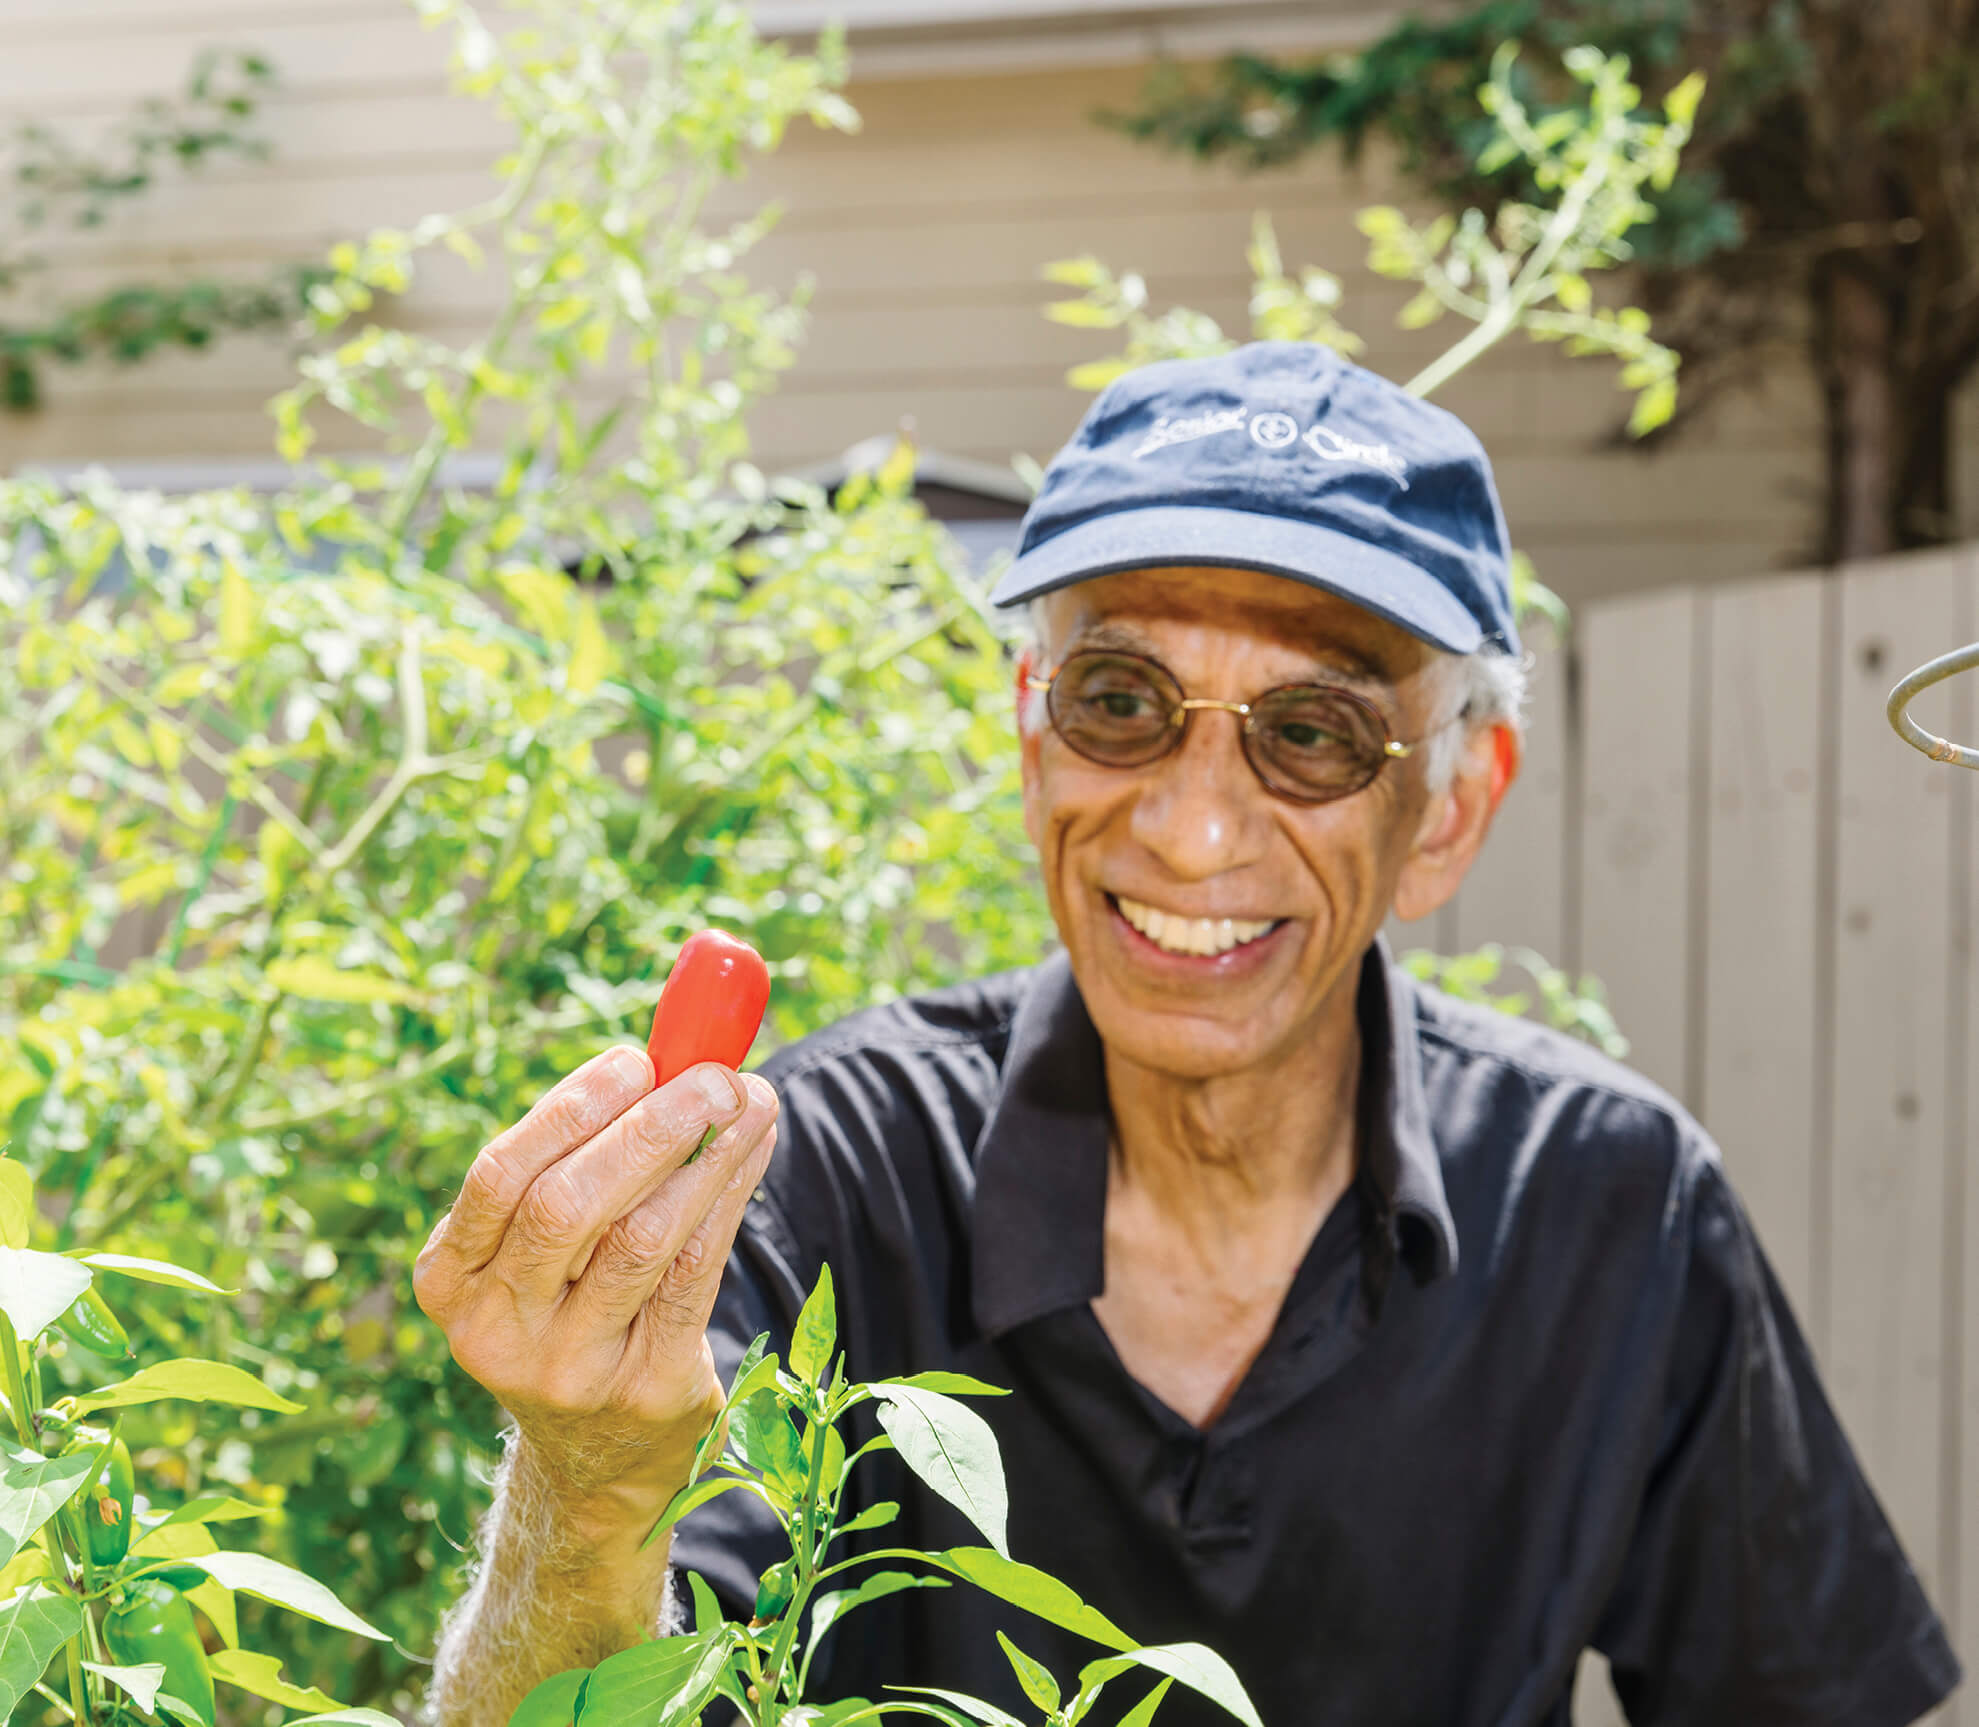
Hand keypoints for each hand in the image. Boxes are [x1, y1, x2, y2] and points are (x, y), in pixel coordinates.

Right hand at [414, 1046, 779, 1535]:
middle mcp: (496, 1331)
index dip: (570, 1111)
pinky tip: (754, 1151)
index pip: (499, 1179)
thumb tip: (673, 1051)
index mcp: (451, 1281)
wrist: (598, 1455)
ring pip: (643, 1242)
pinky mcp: (644, 1390)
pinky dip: (730, 1198)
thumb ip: (581, 1159)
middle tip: (714, 1075)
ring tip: (752, 1100)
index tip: (635, 1058)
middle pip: (568, 1209)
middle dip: (649, 1129)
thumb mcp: (542, 1251)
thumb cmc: (574, 1307)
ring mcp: (569, 1370)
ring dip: (708, 1157)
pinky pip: (696, 1276)